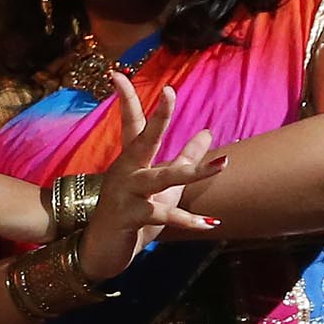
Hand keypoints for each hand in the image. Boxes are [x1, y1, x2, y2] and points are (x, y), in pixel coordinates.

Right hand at [73, 74, 224, 279]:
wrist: (102, 250)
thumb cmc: (133, 213)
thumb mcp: (163, 185)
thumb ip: (184, 157)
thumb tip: (208, 131)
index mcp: (131, 160)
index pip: (130, 123)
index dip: (126, 98)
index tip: (117, 74)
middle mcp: (126, 172)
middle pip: (144, 140)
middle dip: (158, 118)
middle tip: (169, 93)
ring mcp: (127, 194)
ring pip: (163, 178)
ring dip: (194, 171)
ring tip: (222, 164)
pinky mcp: (131, 217)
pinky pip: (164, 215)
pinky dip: (188, 220)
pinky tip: (209, 223)